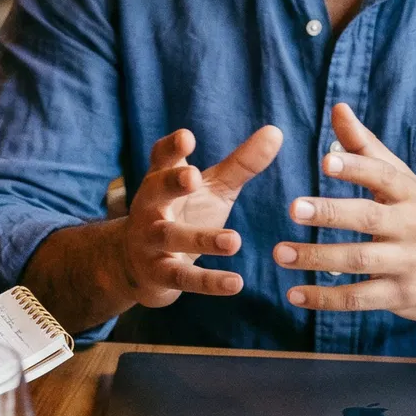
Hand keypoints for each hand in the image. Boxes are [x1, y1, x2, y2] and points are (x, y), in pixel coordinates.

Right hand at [121, 124, 282, 307]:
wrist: (139, 265)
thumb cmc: (183, 214)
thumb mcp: (212, 188)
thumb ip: (241, 163)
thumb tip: (276, 132)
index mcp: (162, 179)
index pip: (162, 158)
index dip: (172, 148)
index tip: (187, 137)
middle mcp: (150, 206)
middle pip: (156, 189)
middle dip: (172, 183)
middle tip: (193, 178)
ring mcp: (151, 240)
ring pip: (171, 236)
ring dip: (201, 238)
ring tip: (234, 240)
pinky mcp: (160, 273)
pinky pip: (183, 277)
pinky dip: (209, 281)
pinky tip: (236, 283)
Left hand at [273, 103, 415, 319]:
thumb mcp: (401, 180)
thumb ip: (364, 146)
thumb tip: (338, 108)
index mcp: (410, 193)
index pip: (383, 175)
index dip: (356, 166)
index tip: (325, 159)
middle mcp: (411, 227)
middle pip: (368, 218)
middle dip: (330, 213)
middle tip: (293, 208)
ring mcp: (408, 263)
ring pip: (359, 260)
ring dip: (318, 258)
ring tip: (280, 253)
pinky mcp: (401, 296)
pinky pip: (360, 298)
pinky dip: (326, 299)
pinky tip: (295, 294)